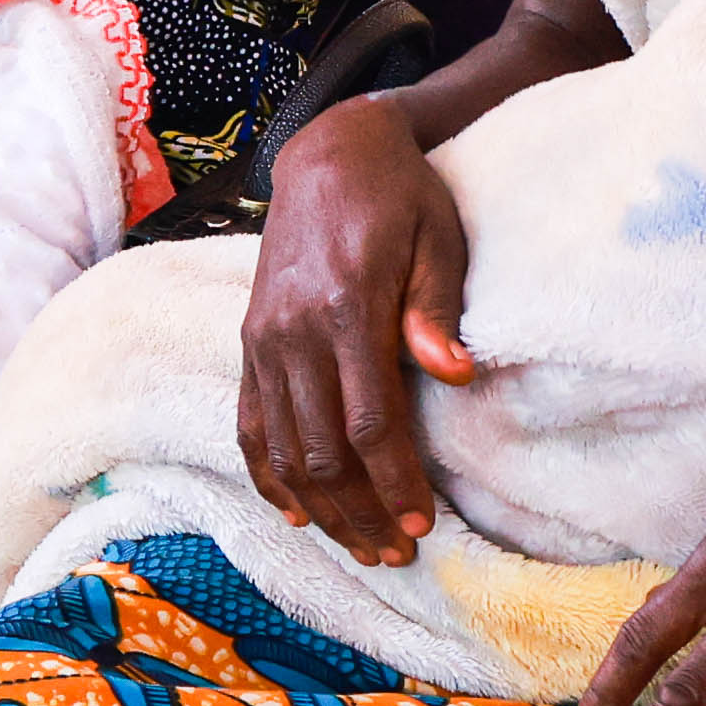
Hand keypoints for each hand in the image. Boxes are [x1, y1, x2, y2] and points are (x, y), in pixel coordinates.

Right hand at [236, 99, 474, 553]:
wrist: (329, 153)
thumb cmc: (399, 197)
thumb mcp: (437, 236)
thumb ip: (437, 307)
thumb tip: (455, 373)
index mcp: (346, 307)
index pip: (370, 421)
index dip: (396, 483)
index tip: (424, 525)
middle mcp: (293, 331)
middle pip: (322, 451)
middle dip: (360, 513)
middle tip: (397, 553)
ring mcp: (263, 340)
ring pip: (283, 450)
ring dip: (321, 508)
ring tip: (361, 547)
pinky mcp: (249, 342)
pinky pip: (250, 424)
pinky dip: (268, 475)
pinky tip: (297, 513)